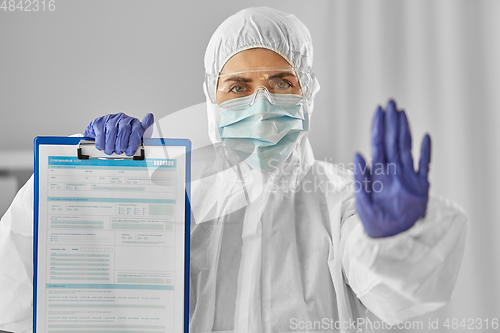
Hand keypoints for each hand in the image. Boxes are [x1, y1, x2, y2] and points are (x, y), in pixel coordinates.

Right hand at [83, 112, 153, 155]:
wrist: (103, 134)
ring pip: (112, 130)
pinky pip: (100, 131)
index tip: (130, 151)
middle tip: (120, 151)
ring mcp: (111, 119)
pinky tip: (102, 146)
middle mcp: (123, 119)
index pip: (137, 128)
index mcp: (134, 123)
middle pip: (124, 129)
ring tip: (111, 150)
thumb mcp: (135, 139)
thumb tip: (150, 125)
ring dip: (111, 144)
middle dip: (122, 143)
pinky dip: (101, 141)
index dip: (134, 142)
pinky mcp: (99, 122)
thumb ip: (143, 137)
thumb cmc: (121, 138)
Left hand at [353, 100, 430, 237]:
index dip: (378, 127)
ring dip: (405, 131)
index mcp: (378, 172)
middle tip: (391, 103)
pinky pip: (424, 165)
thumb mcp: (362, 200)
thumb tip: (357, 154)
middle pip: (392, 141)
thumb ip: (360, 178)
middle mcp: (392, 170)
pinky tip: (425, 138)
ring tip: (402, 114)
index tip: (379, 111)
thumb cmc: (373, 222)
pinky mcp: (420, 186)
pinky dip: (425, 152)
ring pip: (406, 148)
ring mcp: (407, 176)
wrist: (390, 238)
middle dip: (391, 122)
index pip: (377, 144)